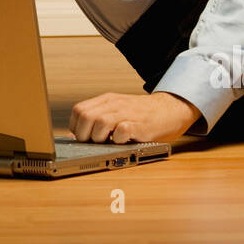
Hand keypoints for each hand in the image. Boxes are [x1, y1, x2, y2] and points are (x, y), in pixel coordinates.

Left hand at [68, 91, 200, 142]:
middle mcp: (114, 103)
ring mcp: (127, 112)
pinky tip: (122, 141)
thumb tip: (72, 136)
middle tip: (93, 143)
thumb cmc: (142, 115)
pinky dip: (117, 140)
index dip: (76, 127)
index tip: (82, 137)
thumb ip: (96, 120)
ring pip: (99, 122)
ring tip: (107, 142)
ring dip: (99, 137)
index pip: (78, 110)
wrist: (171, 109)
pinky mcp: (139, 124)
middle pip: (85, 116)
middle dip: (84, 134)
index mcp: (107, 100)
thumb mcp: (117, 112)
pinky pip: (121, 131)